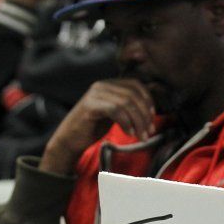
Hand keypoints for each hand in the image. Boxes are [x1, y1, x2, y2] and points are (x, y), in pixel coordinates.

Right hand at [40, 79, 156, 174]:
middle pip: (133, 95)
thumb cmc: (93, 127)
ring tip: (141, 136)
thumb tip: (150, 108)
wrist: (70, 139)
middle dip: (144, 114)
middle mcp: (102, 85)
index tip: (153, 116)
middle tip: (149, 131)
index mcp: (109, 84)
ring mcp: (95, 94)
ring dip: (138, 121)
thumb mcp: (115, 113)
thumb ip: (128, 107)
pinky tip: (129, 133)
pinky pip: (115, 110)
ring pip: (126, 103)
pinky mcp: (90, 105)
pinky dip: (126, 123)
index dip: (148, 100)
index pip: (136, 85)